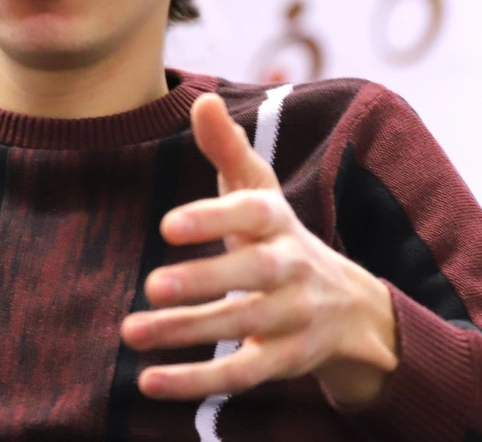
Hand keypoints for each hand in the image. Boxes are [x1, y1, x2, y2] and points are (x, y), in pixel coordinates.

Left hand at [120, 93, 398, 406]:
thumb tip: (202, 99)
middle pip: (251, 274)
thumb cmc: (277, 236)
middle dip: (202, 280)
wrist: (349, 307)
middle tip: (150, 285)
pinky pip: (240, 374)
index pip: (250, 214)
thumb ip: (226, 147)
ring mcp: (290, 316)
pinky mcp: (283, 360)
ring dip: (186, 332)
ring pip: (240, 325)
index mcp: (277, 220)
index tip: (167, 224)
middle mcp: (290, 266)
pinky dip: (195, 382)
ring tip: (131, 331)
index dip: (212, 218)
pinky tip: (149, 382)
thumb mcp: (258, 191)